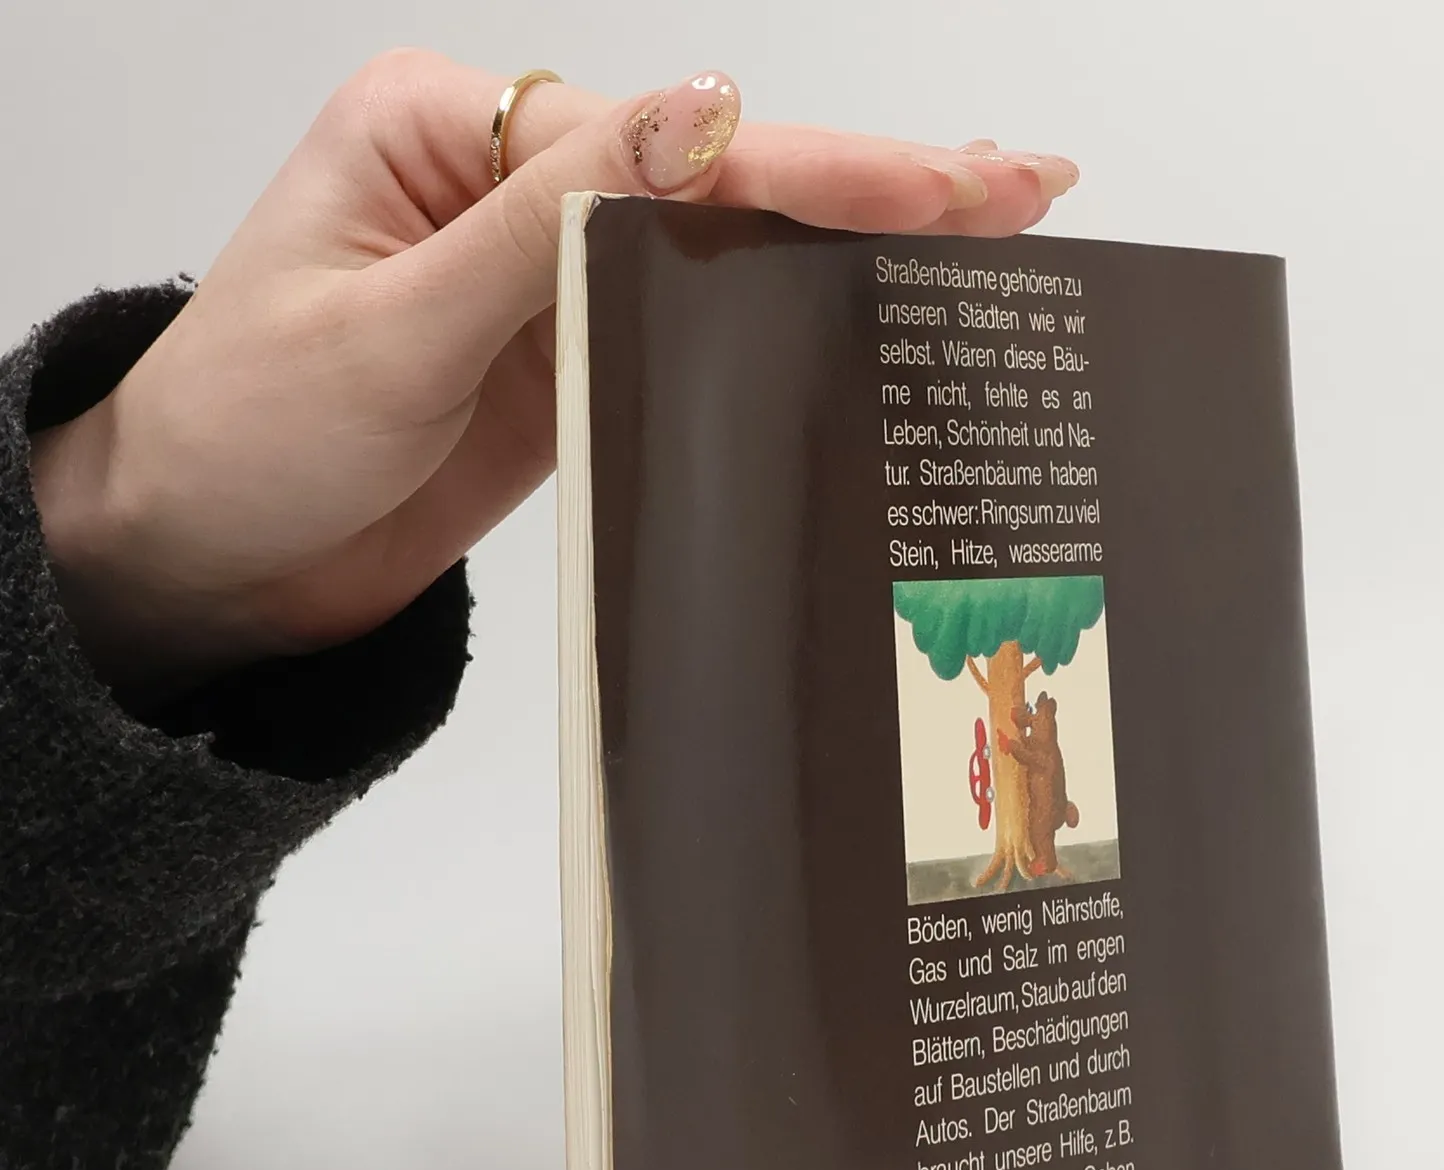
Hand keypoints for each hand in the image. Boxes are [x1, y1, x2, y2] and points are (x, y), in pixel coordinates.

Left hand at [29, 51, 1078, 694]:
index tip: (954, 180)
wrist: (204, 562)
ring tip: (986, 237)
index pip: (672, 143)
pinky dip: (784, 320)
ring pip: (722, 250)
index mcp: (449, 136)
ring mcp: (542, 280)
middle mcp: (506, 191)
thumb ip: (548, 227)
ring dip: (849, 245)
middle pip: (720, 179)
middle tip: (1023, 191)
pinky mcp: (563, 363)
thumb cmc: (245, 434)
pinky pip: (689, 328)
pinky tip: (867, 314)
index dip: (822, 167)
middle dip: (874, 185)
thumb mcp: (391, 327)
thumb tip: (694, 116)